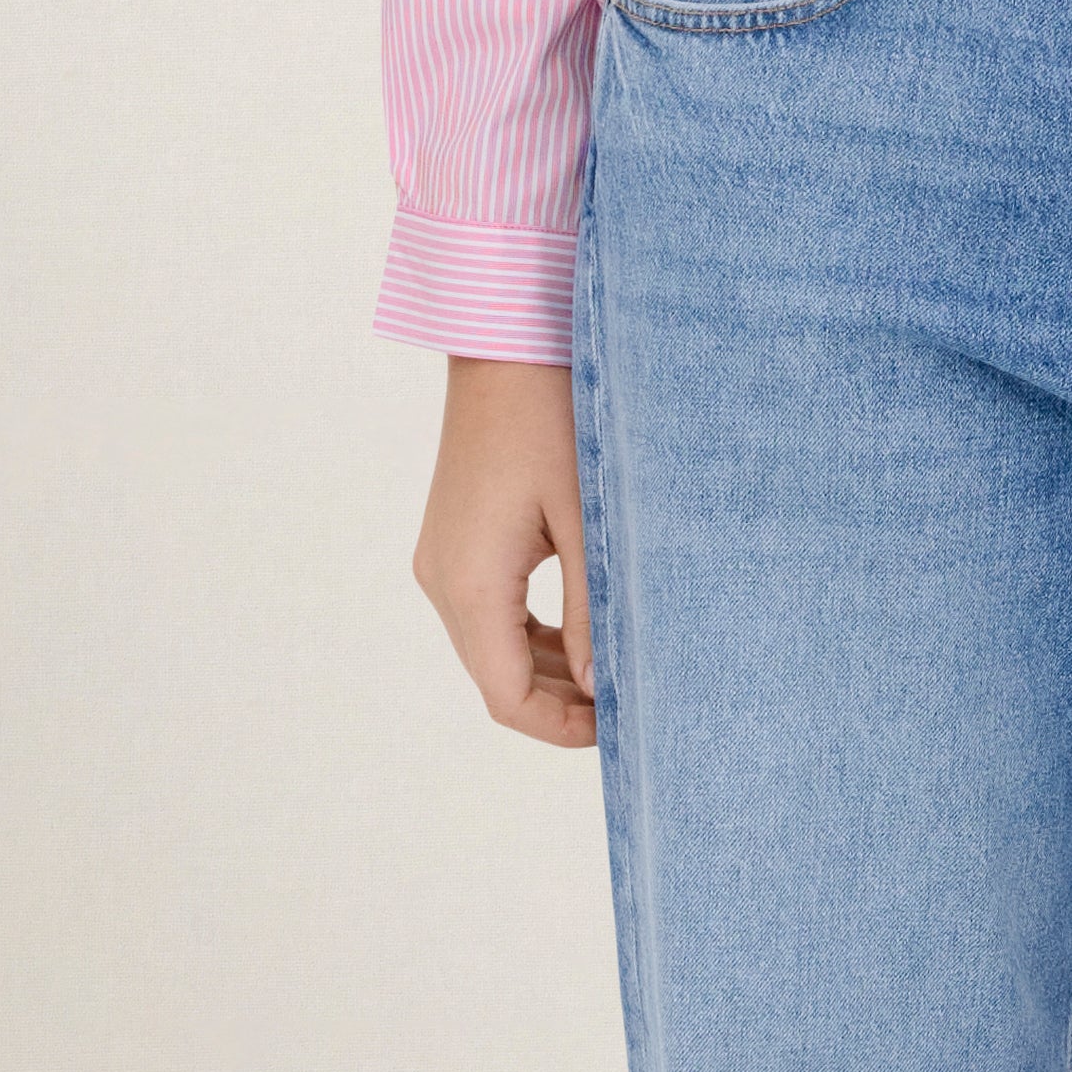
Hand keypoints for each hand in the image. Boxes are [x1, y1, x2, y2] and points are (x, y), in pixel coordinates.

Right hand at [412, 356, 595, 746]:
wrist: (506, 343)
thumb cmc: (554, 419)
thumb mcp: (587, 519)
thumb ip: (595, 610)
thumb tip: (605, 691)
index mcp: (472, 585)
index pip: (506, 697)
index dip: (560, 727)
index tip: (620, 728)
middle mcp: (443, 580)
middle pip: (496, 677)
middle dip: (559, 702)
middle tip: (629, 703)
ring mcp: (442, 558)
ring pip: (492, 645)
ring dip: (548, 668)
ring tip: (615, 671)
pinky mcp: (454, 538)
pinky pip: (489, 608)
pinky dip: (531, 631)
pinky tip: (582, 629)